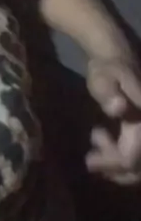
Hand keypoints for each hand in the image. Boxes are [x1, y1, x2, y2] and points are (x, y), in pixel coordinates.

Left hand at [86, 56, 140, 184]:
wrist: (117, 58)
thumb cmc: (108, 68)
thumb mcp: (103, 77)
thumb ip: (109, 93)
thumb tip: (119, 108)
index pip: (135, 155)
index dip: (115, 162)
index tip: (90, 160)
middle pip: (139, 166)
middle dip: (115, 167)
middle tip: (89, 160)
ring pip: (139, 165)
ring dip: (118, 166)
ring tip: (94, 153)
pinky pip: (137, 156)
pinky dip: (122, 160)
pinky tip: (103, 147)